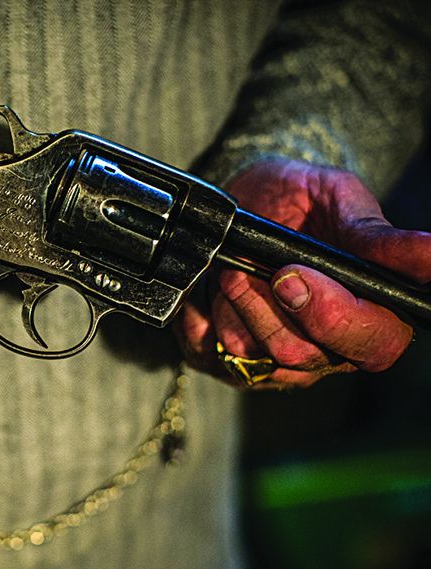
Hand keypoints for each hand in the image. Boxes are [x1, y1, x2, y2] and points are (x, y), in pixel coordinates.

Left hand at [176, 159, 430, 387]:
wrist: (246, 200)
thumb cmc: (302, 201)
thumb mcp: (340, 200)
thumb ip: (376, 234)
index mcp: (372, 314)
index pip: (374, 343)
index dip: (334, 316)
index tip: (292, 274)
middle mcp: (329, 347)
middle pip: (303, 355)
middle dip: (269, 309)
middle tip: (252, 268)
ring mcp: (279, 359)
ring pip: (254, 356)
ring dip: (234, 309)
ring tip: (228, 272)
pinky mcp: (234, 360)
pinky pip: (213, 356)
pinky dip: (202, 324)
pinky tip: (205, 297)